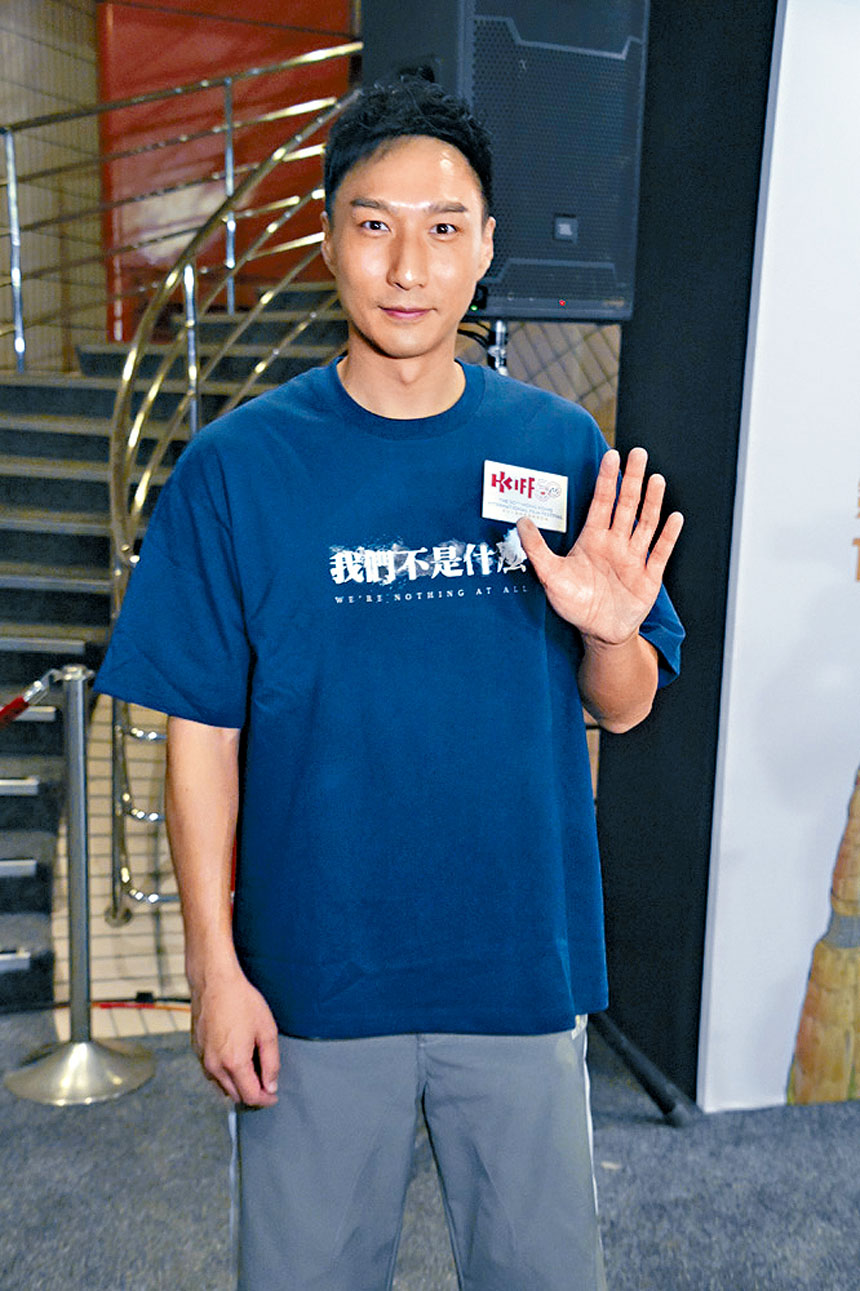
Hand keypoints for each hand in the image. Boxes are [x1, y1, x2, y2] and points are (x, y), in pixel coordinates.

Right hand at [189, 962, 279, 1106]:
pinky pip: (212, 1073)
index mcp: (234, 1063)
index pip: (251, 1097)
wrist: (214, 982)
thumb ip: (271, 1063)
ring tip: (252, 1069)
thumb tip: (271, 1086)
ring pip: (221, 1087)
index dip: (265, 1099)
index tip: (273, 1095)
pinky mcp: (196, 1051)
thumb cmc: (241, 1001)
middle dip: (252, 1094)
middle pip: (235, 1096)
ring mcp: (202, 1059)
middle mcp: (215, 1066)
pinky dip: (225, 1074)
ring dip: (237, 1085)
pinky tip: (235, 1058)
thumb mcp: (267, 1031)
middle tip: (266, 1082)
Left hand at [518, 447, 682, 643]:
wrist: (599, 632)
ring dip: (652, 502)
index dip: (607, 480)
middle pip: (626, 505)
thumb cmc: (574, 604)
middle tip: (638, 454)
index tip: (612, 457)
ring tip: (656, 479)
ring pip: (646, 523)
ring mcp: (634, 558)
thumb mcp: (550, 576)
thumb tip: (521, 522)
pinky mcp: (649, 576)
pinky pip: (661, 552)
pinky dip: (668, 536)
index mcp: (593, 539)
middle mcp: (616, 543)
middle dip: (632, 479)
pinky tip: (675, 518)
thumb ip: (537, 549)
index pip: (602, 502)